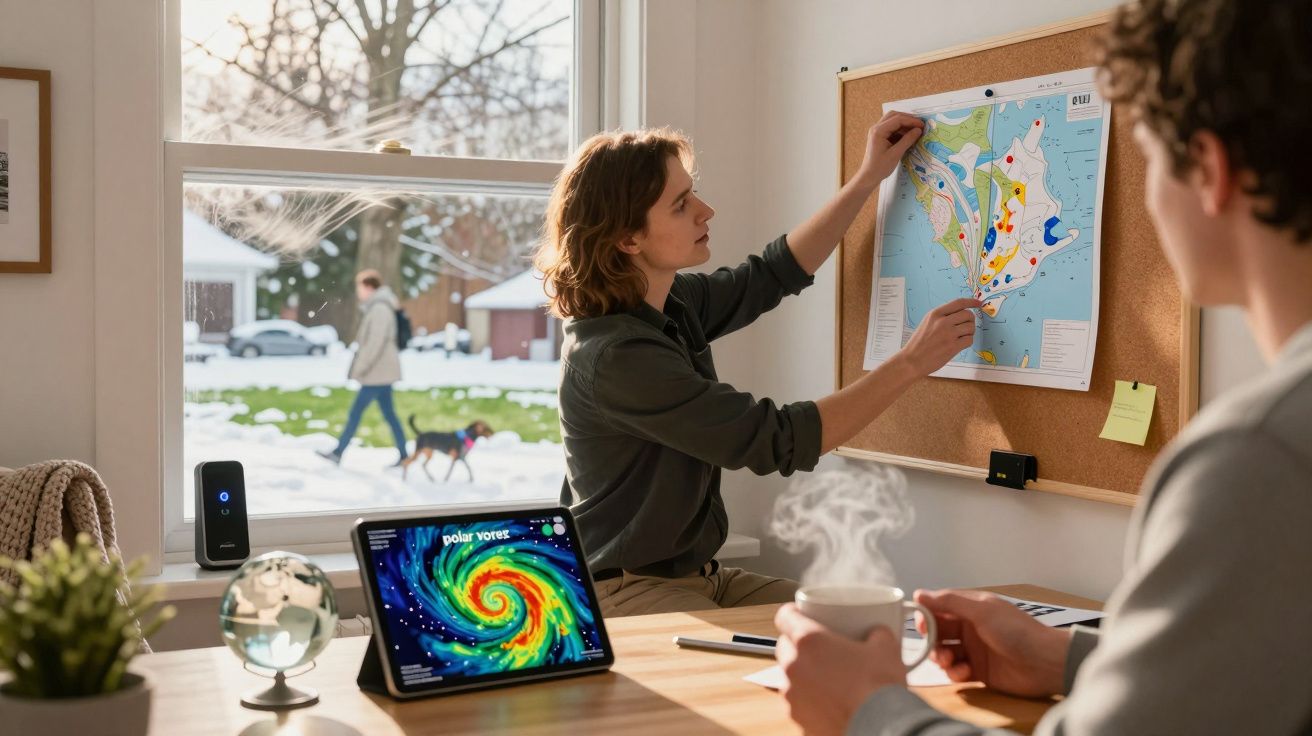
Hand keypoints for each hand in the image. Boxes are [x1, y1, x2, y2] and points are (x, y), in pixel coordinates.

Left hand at [774, 603, 905, 735]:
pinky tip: (829, 701)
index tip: (801, 614)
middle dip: (798, 644)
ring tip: (827, 677)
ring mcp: (792, 696)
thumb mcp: (886, 648)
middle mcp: (793, 666)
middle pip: (784, 646)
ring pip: (789, 676)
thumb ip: (876, 633)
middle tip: (821, 647)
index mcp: (808, 641)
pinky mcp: (798, 718)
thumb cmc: (879, 687)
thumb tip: (878, 633)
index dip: (793, 613)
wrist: (880, 727)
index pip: (785, 616)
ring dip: (803, 673)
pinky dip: (809, 699)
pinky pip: (798, 702)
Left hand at [854, 111, 924, 188]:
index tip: (922, 126)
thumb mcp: (896, 154)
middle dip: (908, 119)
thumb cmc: (880, 167)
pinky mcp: (879, 136)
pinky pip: (891, 128)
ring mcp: (877, 131)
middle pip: (894, 116)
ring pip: (893, 121)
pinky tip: (908, 136)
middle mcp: (876, 128)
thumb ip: (907, 140)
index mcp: (878, 131)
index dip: (912, 121)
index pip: (898, 119)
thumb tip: (918, 130)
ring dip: (905, 124)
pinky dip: (901, 130)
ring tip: (916, 131)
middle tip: (920, 126)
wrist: (869, 176)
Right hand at [896, 298, 981, 374]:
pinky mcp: (953, 346)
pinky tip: (959, 344)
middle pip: (968, 314)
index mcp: (935, 314)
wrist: (911, 360)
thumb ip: (942, 317)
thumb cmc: (918, 343)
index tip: (978, 304)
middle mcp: (942, 322)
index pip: (959, 303)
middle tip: (965, 327)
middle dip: (970, 321)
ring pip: (971, 327)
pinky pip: (970, 340)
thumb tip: (961, 314)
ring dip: (969, 332)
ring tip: (960, 337)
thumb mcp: (927, 323)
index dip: (971, 302)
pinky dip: (967, 342)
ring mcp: (948, 334)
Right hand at [914, 589, 1071, 697]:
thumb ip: (949, 602)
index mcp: (971, 608)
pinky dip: (954, 672)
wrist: (1045, 663)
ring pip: (944, 652)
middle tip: (936, 648)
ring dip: (941, 657)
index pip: (939, 608)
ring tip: (949, 662)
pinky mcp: (978, 671)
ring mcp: (974, 650)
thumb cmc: (1016, 630)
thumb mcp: (982, 610)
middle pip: (938, 632)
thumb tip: (918, 594)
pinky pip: (956, 671)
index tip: (921, 626)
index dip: (927, 616)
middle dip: (932, 640)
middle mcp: (970, 628)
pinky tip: (963, 672)